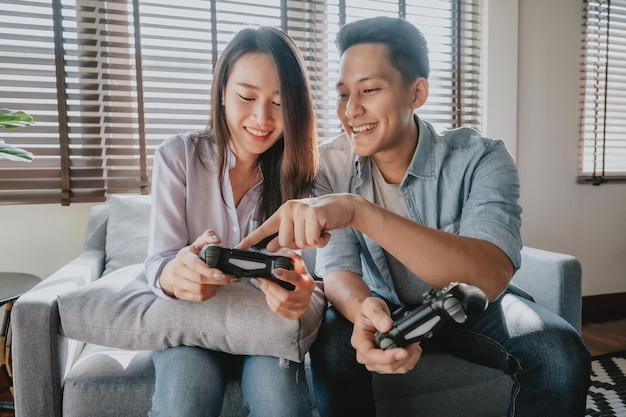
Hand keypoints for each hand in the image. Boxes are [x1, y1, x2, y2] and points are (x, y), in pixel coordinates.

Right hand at [159, 230, 237, 300]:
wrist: (173, 270)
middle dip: (218, 281)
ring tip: (222, 282)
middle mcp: (177, 270)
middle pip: (200, 280)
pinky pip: (198, 297)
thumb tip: (217, 239)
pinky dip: (210, 294)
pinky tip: (214, 288)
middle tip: (231, 278)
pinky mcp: (180, 293)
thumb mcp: (198, 244)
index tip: (222, 274)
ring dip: (215, 287)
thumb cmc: (191, 255)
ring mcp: (177, 283)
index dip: (209, 271)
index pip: (196, 265)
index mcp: (183, 256)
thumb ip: (208, 237)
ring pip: (200, 290)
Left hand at [238, 194, 359, 251]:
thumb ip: (285, 236)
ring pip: (300, 243)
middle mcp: (289, 208)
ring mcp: (301, 210)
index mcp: (283, 212)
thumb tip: (269, 248)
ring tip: (320, 230)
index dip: (250, 240)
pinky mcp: (313, 215)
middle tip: (312, 234)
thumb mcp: (301, 227)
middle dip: (300, 244)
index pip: (264, 228)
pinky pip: (313, 241)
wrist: (344, 207)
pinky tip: (326, 231)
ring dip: (313, 243)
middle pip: (286, 243)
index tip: (238, 248)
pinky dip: (322, 241)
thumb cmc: (322, 219)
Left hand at [252, 250, 315, 319]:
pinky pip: (277, 310)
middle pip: (285, 296)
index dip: (285, 275)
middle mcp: (305, 297)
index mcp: (307, 283)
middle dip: (270, 287)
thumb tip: (287, 251)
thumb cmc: (302, 281)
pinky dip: (270, 301)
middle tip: (260, 279)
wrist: (307, 297)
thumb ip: (295, 260)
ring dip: (267, 294)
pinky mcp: (293, 316)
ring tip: (262, 285)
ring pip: (279, 304)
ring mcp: (299, 308)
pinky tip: (268, 294)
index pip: (296, 279)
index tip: (275, 271)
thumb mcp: (301, 270)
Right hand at [351, 297, 421, 373]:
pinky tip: (412, 349)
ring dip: (409, 358)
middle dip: (403, 356)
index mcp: (359, 341)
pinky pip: (400, 368)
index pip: (370, 355)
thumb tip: (386, 326)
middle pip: (385, 365)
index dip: (387, 357)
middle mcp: (365, 354)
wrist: (371, 315)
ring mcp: (375, 361)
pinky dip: (410, 360)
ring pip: (395, 369)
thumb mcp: (370, 305)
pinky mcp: (385, 364)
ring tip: (413, 343)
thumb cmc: (369, 312)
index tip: (402, 351)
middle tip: (413, 342)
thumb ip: (377, 314)